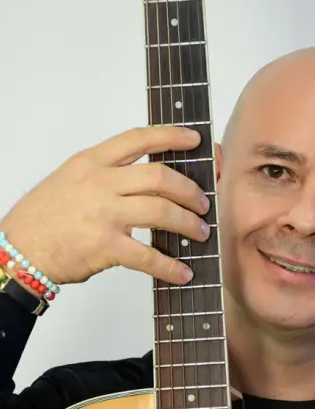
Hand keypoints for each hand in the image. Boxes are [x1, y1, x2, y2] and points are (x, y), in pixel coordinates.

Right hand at [0, 125, 209, 286]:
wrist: (18, 248)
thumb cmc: (43, 218)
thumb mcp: (70, 180)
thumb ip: (105, 176)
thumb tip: (147, 186)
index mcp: (91, 162)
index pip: (137, 139)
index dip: (170, 136)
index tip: (194, 140)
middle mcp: (100, 183)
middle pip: (159, 177)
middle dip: (189, 191)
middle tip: (202, 203)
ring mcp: (104, 214)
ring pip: (161, 212)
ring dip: (188, 224)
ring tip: (200, 233)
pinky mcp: (106, 246)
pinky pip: (148, 256)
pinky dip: (170, 266)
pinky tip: (182, 272)